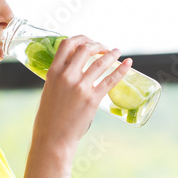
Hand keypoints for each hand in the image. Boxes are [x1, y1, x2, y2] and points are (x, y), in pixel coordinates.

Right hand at [33, 35, 132, 149]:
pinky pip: (110, 80)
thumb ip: (60, 79)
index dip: (80, 38)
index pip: (67, 44)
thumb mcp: (49, 91)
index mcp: (53, 72)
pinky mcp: (92, 99)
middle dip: (97, 44)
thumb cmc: (49, 119)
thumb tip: (72, 72)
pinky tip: (128, 64)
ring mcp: (80, 87)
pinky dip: (121, 70)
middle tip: (103, 47)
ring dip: (111, 54)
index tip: (88, 41)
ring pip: (100, 62)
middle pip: (85, 49)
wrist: (53, 139)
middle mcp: (66, 76)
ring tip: (117, 52)